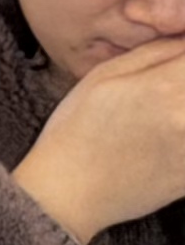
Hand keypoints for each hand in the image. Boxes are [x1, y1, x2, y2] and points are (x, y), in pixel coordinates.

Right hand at [11, 35, 184, 244]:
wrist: (71, 192)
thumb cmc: (77, 130)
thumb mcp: (104, 76)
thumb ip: (157, 52)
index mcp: (164, 87)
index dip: (184, 54)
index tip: (174, 60)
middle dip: (181, 79)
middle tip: (164, 85)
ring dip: (180, 104)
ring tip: (159, 114)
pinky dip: (182, 134)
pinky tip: (162, 136)